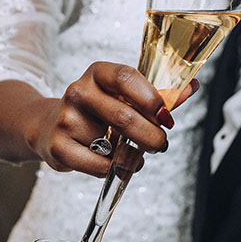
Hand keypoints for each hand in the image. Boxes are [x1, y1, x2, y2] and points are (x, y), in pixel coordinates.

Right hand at [23, 62, 197, 176]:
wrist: (48, 126)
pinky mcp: (58, 147)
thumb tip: (192, 87)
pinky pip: (98, 165)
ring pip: (112, 144)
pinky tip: (113, 162)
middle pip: (123, 115)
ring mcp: (66, 119)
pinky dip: (114, 168)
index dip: (151, 98)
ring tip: (134, 153)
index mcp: (97, 73)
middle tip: (161, 144)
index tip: (166, 117)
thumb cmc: (96, 111)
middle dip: (151, 135)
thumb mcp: (123, 97)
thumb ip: (159, 94)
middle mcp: (78, 91)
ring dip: (133, 155)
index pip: (126, 77)